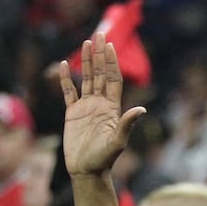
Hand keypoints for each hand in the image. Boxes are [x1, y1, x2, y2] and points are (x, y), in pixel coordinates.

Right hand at [60, 32, 144, 177]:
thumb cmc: (104, 160)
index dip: (112, 62)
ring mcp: (86, 108)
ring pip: (86, 79)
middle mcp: (100, 105)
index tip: (111, 45)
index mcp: (112, 108)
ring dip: (86, 62)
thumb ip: (127, 124)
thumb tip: (142, 109)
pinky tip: (64, 65)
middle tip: (100, 34)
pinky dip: (66, 79)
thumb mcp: (118, 142)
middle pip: (100, 74)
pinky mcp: (72, 113)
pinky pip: (69, 92)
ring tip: (86, 43)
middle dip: (100, 55)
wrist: (87, 171)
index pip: (113, 79)